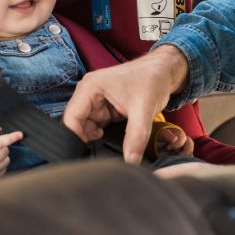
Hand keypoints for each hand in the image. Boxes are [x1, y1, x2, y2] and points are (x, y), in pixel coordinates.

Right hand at [63, 45, 188, 163]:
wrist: (164, 72)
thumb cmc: (152, 79)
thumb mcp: (144, 110)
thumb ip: (136, 137)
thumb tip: (130, 162)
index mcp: (90, 87)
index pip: (71, 118)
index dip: (75, 138)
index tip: (87, 154)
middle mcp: (88, 93)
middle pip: (76, 124)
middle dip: (86, 139)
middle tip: (100, 152)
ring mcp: (95, 101)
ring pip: (86, 127)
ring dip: (96, 138)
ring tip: (110, 143)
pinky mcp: (104, 108)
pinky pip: (96, 126)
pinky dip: (103, 135)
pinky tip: (113, 137)